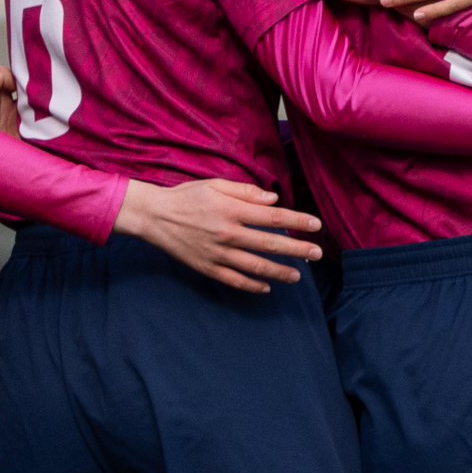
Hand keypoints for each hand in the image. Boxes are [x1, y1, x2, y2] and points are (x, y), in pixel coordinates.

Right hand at [114, 178, 324, 293]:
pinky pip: (234, 280)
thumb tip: (274, 200)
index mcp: (232, 210)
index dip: (297, 221)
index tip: (316, 225)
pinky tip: (267, 287)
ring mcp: (218, 254)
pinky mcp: (207, 268)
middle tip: (317, 254)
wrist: (154, 216)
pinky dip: (252, 286)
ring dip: (280, 272)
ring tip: (297, 275)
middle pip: (270, 244)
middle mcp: (228, 234)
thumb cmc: (187, 197)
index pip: (274, 217)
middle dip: (297, 249)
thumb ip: (246, 192)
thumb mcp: (215, 185)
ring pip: (256, 266)